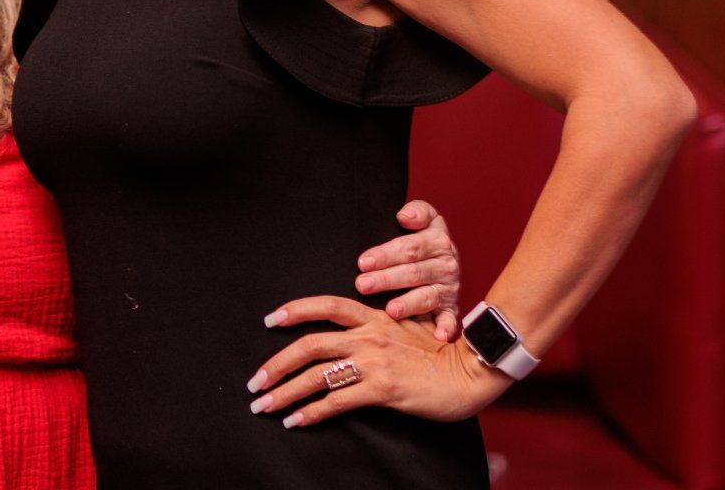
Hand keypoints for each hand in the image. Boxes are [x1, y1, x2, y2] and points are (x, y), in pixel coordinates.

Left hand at [248, 296, 507, 429]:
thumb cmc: (441, 351)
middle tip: (254, 381)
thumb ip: (380, 323)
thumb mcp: (409, 325)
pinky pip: (336, 401)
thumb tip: (354, 329)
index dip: (294, 310)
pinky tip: (294, 420)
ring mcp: (373, 362)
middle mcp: (368, 335)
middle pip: (309, 344)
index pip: (325, 305)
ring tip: (263, 405)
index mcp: (373, 316)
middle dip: (276, 363)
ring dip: (284, 391)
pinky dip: (311, 412)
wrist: (470, 371)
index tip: (269, 320)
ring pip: (316, 375)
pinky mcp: (381, 389)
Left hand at [354, 199, 461, 340]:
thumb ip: (418, 212)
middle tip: (362, 284)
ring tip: (390, 310)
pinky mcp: (451, 308)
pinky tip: (437, 336)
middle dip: (387, 279)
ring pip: (426, 296)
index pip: (410, 247)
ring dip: (408, 304)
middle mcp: (446, 265)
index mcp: (438, 240)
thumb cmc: (424, 240)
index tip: (363, 261)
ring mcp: (449, 289)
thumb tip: (405, 216)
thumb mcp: (426, 220)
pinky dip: (446, 328)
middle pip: (413, 272)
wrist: (445, 260)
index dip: (386, 254)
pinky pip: (450, 320)